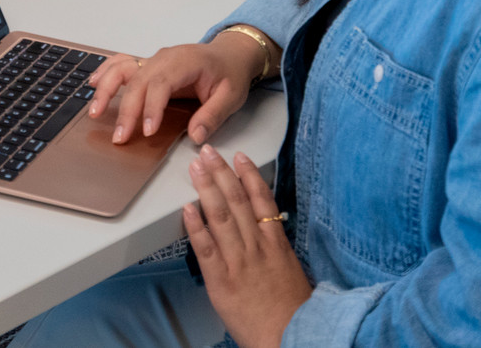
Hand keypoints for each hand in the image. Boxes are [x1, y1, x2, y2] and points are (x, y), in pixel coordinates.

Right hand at [86, 35, 263, 144]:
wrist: (229, 54)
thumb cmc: (229, 74)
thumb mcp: (231, 96)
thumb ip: (213, 116)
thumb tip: (196, 137)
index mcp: (186, 62)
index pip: (162, 83)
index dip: (152, 107)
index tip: (147, 131)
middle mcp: (164, 58)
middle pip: (138, 81)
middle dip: (126, 110)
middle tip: (120, 137)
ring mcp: (153, 59)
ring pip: (124, 70)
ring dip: (107, 89)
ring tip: (95, 112)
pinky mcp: (148, 65)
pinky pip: (122, 64)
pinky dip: (106, 72)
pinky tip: (93, 84)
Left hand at [185, 145, 312, 347]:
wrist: (289, 336)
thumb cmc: (293, 309)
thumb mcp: (291, 269)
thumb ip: (276, 246)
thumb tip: (266, 227)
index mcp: (277, 243)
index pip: (263, 200)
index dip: (250, 175)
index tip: (240, 156)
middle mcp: (257, 247)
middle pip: (238, 202)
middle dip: (222, 173)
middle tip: (208, 151)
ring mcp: (239, 262)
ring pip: (221, 217)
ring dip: (207, 189)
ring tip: (196, 168)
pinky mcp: (222, 280)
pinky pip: (206, 248)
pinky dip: (196, 226)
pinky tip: (187, 207)